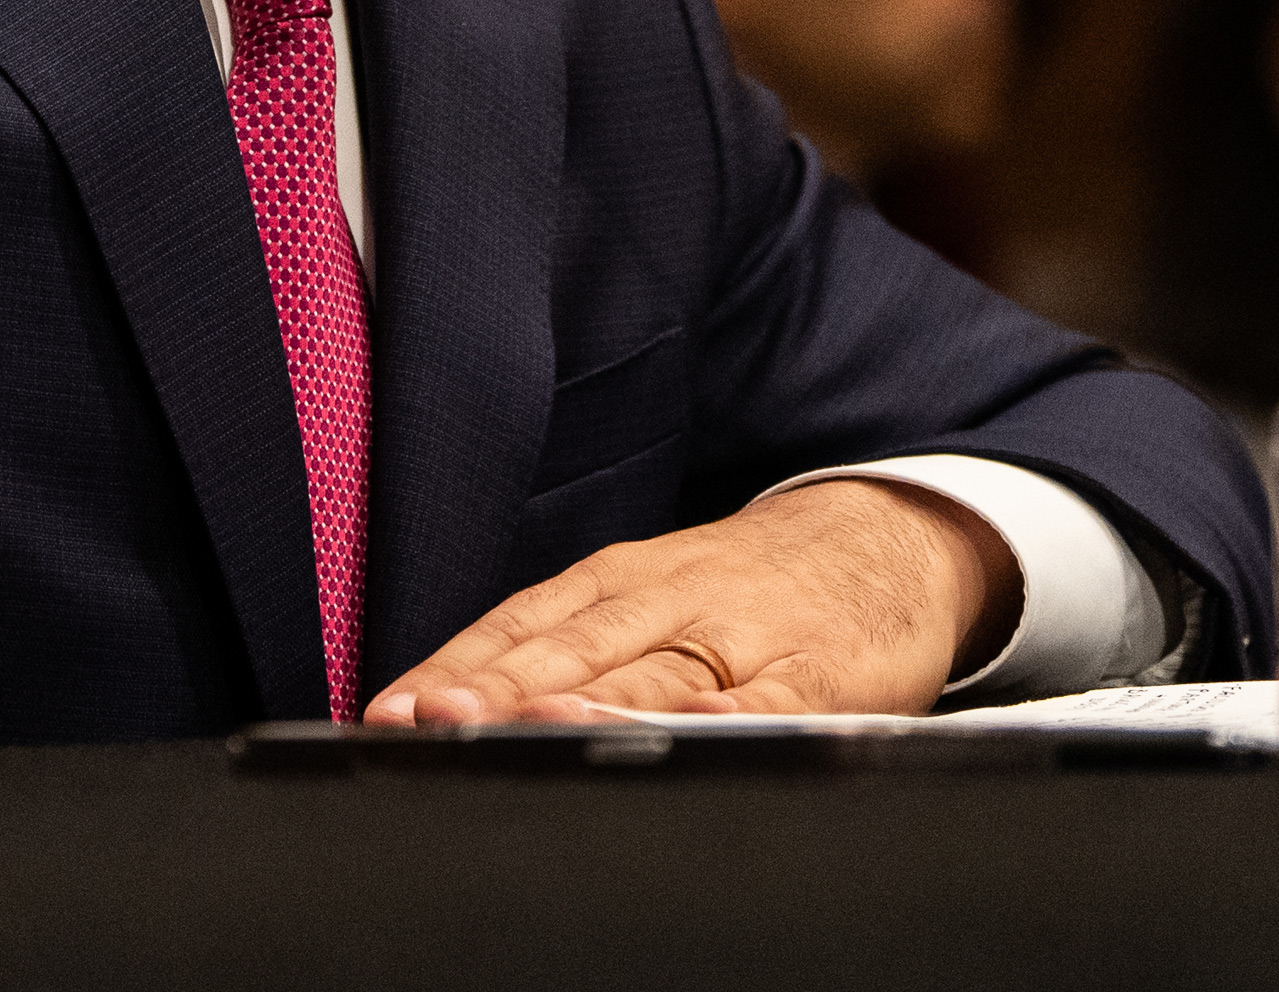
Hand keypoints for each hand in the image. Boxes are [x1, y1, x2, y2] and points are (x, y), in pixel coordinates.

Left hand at [361, 480, 1015, 726]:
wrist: (887, 539)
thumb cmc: (748, 587)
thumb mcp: (655, 590)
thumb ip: (572, 642)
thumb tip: (453, 702)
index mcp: (624, 579)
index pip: (521, 625)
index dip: (455, 666)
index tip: (391, 709)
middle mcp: (673, 599)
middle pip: (572, 649)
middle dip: (496, 688)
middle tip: (429, 719)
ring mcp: (745, 638)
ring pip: (654, 675)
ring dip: (585, 704)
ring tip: (521, 726)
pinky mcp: (816, 677)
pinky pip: (763, 705)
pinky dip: (719, 720)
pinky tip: (678, 739)